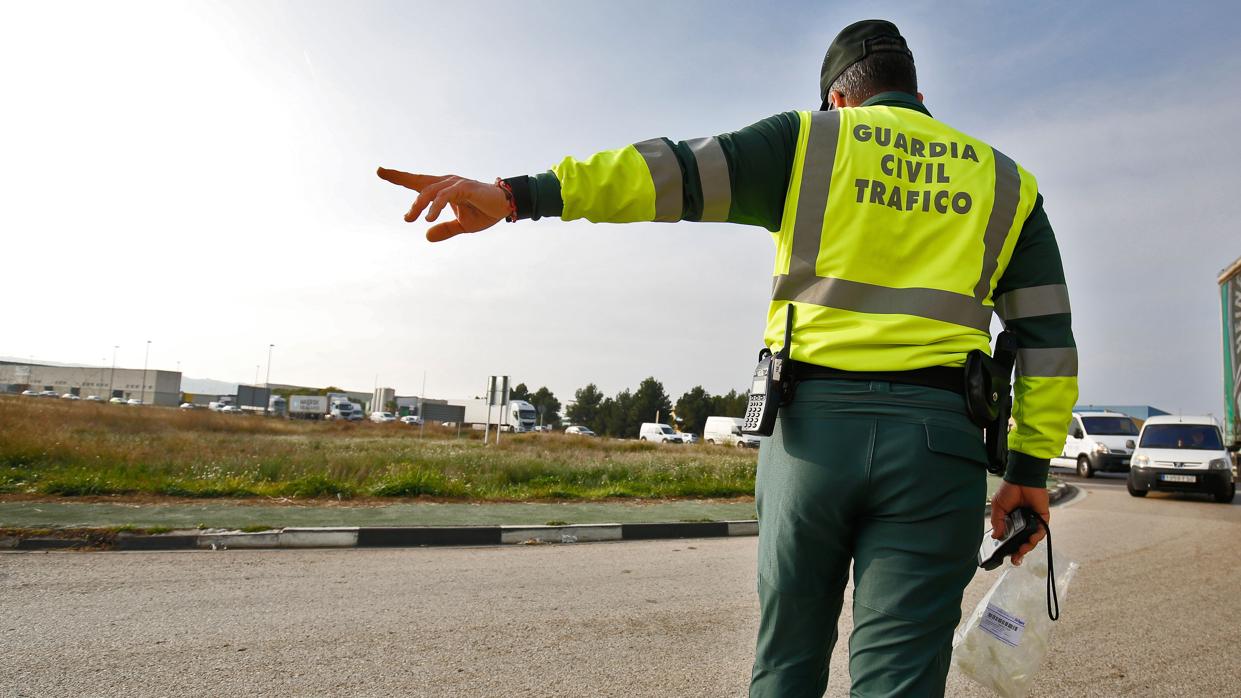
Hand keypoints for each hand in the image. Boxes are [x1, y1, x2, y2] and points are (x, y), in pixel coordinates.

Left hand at [376, 168, 510, 241]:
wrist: (505, 207)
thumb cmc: (484, 212)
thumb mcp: (462, 225)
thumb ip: (444, 229)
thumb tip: (426, 236)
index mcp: (444, 189)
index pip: (418, 182)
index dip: (399, 176)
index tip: (380, 171)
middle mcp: (447, 183)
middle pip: (419, 181)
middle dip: (399, 177)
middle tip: (382, 178)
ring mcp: (455, 184)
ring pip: (430, 191)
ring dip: (418, 205)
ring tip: (409, 219)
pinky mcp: (464, 188)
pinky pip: (445, 196)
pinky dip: (435, 206)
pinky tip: (429, 218)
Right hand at [989, 482, 1048, 565]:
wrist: (1022, 479)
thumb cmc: (1009, 490)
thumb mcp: (998, 507)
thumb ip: (997, 522)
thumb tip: (996, 536)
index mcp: (1011, 520)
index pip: (1011, 537)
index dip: (1009, 546)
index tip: (1006, 555)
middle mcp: (1022, 521)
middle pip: (1023, 540)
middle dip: (1020, 551)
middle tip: (1016, 559)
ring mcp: (1033, 520)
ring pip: (1032, 538)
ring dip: (1028, 545)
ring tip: (1023, 549)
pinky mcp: (1042, 517)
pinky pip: (1042, 530)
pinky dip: (1037, 536)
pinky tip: (1032, 539)